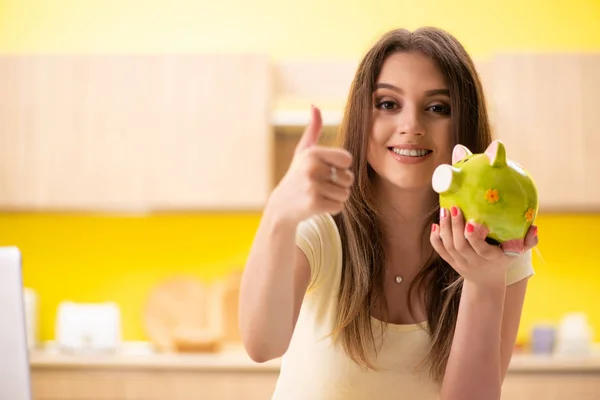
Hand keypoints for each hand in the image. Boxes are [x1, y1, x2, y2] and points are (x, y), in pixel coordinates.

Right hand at [268, 106, 353, 224]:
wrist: (282, 205)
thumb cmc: (298, 175)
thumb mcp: (303, 151)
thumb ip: (313, 130)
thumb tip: (315, 106)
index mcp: (313, 152)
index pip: (347, 159)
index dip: (340, 167)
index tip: (326, 170)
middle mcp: (312, 168)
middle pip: (349, 178)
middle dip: (339, 184)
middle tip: (320, 185)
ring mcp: (313, 186)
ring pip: (345, 193)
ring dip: (335, 197)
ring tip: (319, 194)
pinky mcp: (314, 203)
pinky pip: (339, 206)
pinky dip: (332, 208)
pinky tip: (317, 204)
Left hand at [430, 206, 537, 287]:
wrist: (486, 281)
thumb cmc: (504, 261)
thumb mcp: (518, 253)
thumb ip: (528, 241)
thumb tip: (534, 227)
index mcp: (491, 258)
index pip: (480, 250)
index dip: (473, 238)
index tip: (470, 223)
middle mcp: (474, 262)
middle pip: (460, 246)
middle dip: (455, 227)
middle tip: (453, 208)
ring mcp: (460, 263)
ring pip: (449, 247)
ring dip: (445, 229)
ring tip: (444, 211)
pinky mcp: (451, 262)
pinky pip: (440, 251)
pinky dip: (435, 239)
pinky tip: (435, 225)